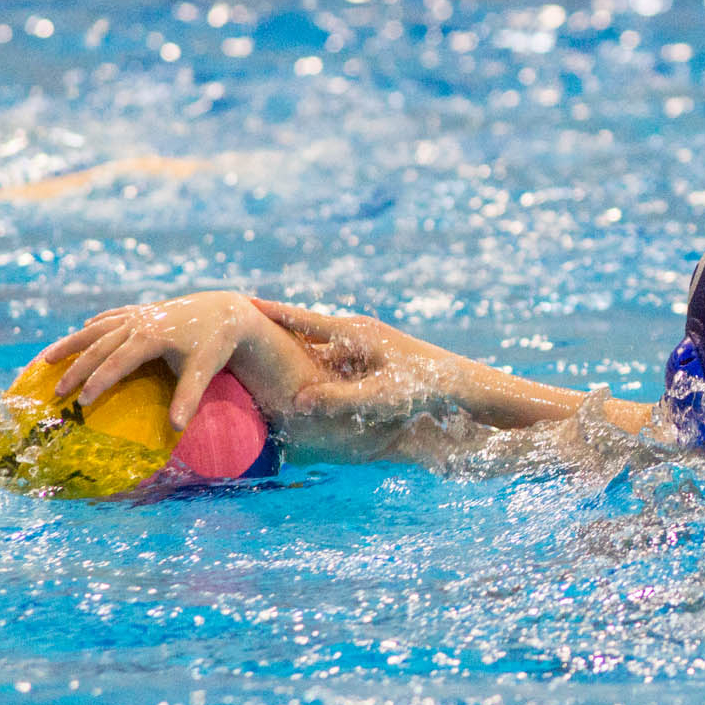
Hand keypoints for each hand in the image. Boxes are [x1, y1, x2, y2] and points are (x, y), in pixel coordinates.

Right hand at [39, 291, 263, 429]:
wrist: (226, 309)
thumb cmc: (215, 343)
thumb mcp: (203, 370)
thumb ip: (187, 398)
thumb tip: (176, 427)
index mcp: (150, 337)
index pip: (115, 363)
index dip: (97, 382)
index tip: (81, 403)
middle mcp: (138, 323)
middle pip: (98, 347)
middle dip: (75, 369)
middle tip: (56, 393)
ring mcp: (138, 315)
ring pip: (97, 329)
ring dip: (72, 343)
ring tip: (47, 359)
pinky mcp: (142, 311)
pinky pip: (112, 317)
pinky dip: (95, 325)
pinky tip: (82, 330)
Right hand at [252, 300, 452, 420]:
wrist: (462, 384)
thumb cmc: (423, 388)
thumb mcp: (380, 396)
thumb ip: (339, 399)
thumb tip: (297, 402)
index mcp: (355, 332)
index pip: (303, 319)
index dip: (272, 313)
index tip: (242, 302)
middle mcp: (359, 331)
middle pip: (308, 326)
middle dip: (278, 325)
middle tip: (243, 319)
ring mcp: (368, 341)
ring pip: (322, 342)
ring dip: (297, 343)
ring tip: (264, 343)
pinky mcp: (376, 354)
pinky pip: (336, 353)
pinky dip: (316, 358)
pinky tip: (305, 368)